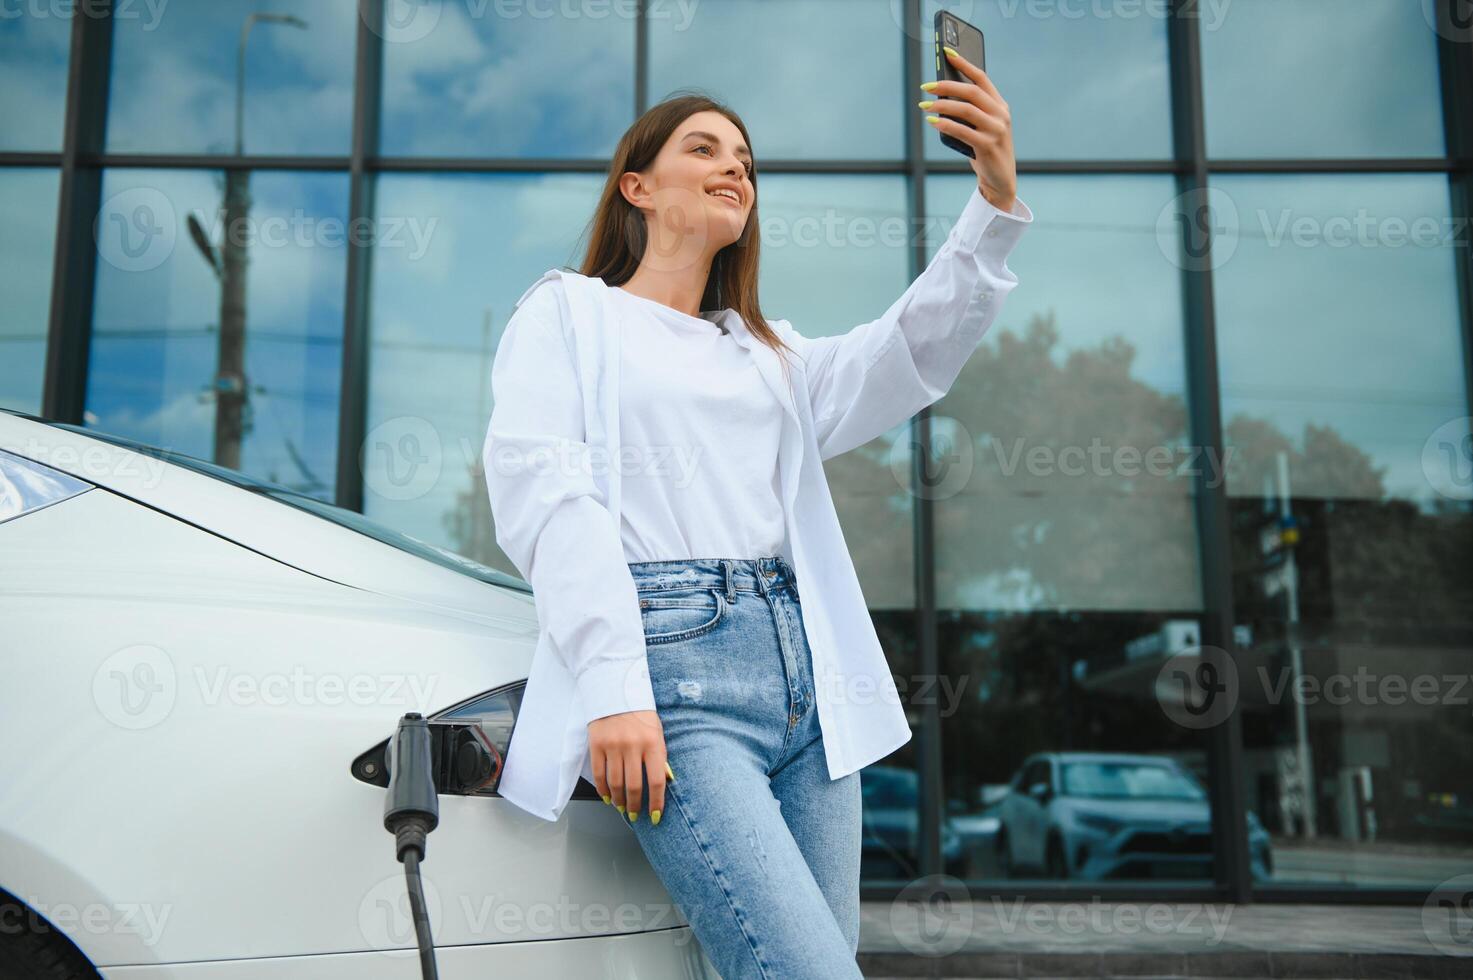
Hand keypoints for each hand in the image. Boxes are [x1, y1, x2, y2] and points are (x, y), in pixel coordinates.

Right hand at [587, 709, 672, 824]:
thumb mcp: (657, 732)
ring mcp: (613, 745)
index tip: (656, 815)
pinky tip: (607, 796)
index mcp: (653, 742)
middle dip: (636, 805)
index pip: (657, 780)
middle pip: (634, 786)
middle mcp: (633, 745)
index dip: (656, 802)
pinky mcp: (597, 745)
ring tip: (622, 807)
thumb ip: (660, 756)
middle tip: (636, 815)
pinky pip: (599, 774)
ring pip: (615, 783)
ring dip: (619, 800)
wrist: (615, 691)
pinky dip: (603, 789)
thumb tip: (664, 782)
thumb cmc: (639, 713)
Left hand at [921, 47, 1017, 212]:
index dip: (964, 64)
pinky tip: (932, 122)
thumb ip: (970, 112)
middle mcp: (1001, 115)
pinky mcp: (988, 146)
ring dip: (942, 105)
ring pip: (966, 109)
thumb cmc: (986, 150)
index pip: (982, 78)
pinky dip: (945, 125)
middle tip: (926, 86)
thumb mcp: (981, 127)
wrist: (1000, 180)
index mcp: (1000, 105)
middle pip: (971, 91)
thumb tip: (941, 97)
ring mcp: (996, 130)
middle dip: (946, 85)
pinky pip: (962, 130)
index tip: (946, 53)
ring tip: (924, 106)